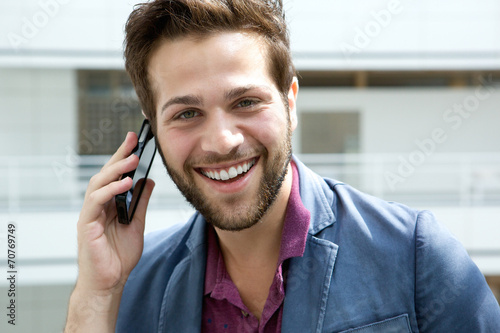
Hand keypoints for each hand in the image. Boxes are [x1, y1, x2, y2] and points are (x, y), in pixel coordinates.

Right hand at [76, 131, 154, 293]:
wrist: (110, 282)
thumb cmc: (119, 256)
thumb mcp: (137, 223)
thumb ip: (140, 202)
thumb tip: (148, 181)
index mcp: (108, 204)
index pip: (115, 175)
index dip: (123, 156)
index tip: (134, 140)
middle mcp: (97, 205)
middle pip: (105, 174)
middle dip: (119, 155)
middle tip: (133, 140)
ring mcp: (90, 214)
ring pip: (98, 183)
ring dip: (116, 170)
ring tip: (132, 159)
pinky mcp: (86, 224)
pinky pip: (96, 201)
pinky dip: (110, 190)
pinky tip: (125, 183)